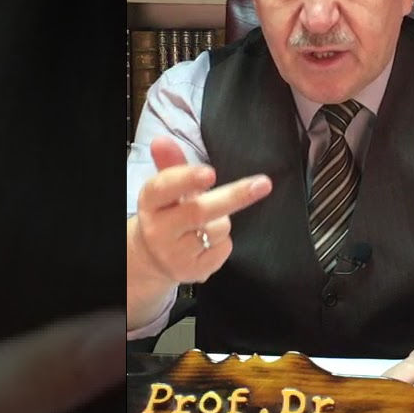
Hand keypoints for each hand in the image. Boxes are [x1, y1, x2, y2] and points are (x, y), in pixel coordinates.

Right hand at [129, 136, 272, 284]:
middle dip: (234, 196)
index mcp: (151, 202)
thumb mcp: (166, 189)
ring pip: (216, 229)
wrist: (153, 257)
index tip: (210, 173)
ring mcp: (173, 254)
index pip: (164, 188)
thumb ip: (171, 163)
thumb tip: (161, 140)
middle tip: (263, 184)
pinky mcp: (190, 272)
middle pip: (198, 211)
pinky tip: (207, 243)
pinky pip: (222, 250)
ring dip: (222, 221)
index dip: (187, 179)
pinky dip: (223, 243)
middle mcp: (157, 229)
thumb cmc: (167, 214)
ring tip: (206, 223)